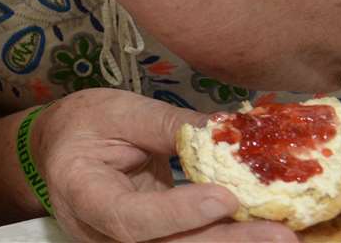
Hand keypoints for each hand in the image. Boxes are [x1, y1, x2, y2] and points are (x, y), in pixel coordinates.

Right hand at [33, 90, 292, 242]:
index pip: (130, 218)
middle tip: (281, 234)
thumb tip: (227, 131)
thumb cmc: (83, 124)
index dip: (177, 214)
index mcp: (82, 194)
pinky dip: (226, 241)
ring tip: (283, 236)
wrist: (58, 151)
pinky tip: (263, 233)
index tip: (226, 196)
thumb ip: (167, 125)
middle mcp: (100, 235)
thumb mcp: (118, 111)